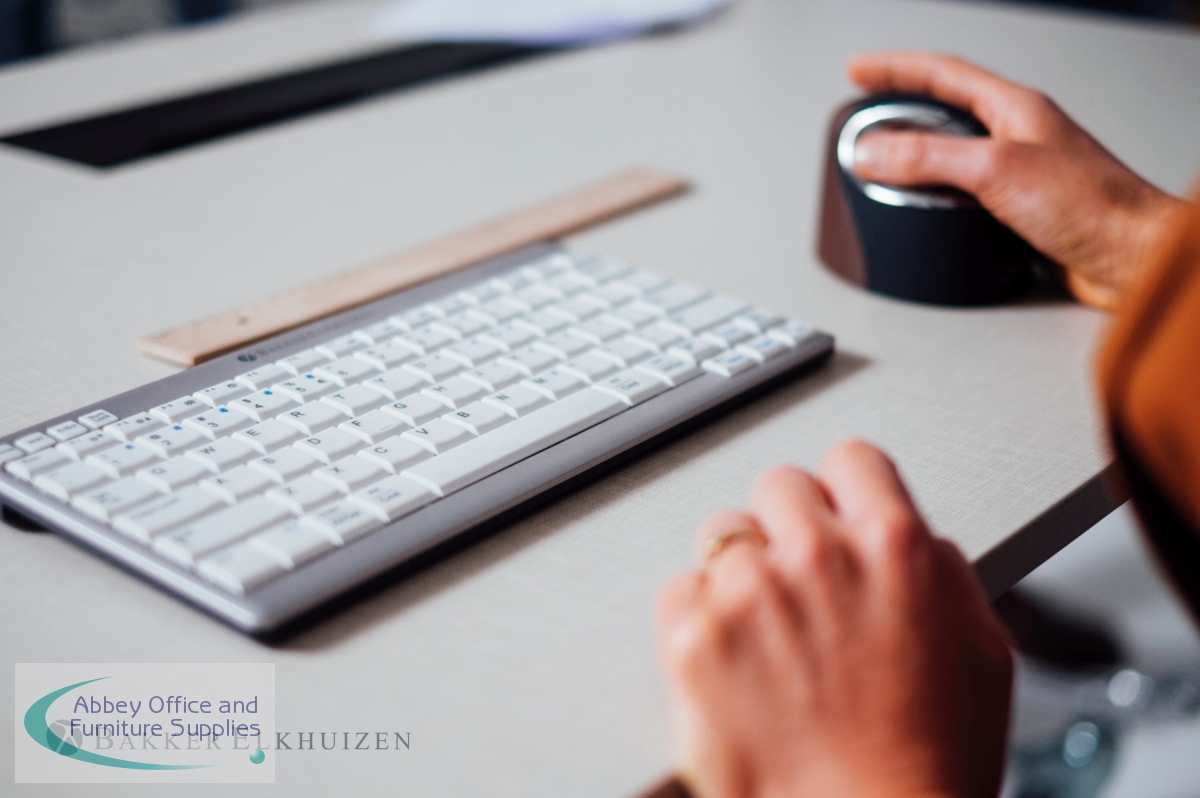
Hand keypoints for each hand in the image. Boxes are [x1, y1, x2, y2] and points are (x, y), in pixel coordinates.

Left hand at [657, 441, 1012, 797]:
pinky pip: (678, 592)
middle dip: (786, 528)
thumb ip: (941, 574)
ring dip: (738, 573)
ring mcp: (748, 594)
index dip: (843, 491)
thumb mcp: (981, 650)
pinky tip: (730, 663)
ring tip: (765, 637)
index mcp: (893, 546)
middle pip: (777, 488)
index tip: (835, 512)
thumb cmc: (932, 762)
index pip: (850, 460)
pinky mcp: (693, 640)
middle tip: (798, 584)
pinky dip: (696, 620)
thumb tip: (915, 541)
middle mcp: (817, 556)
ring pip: (721, 535)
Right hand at [846, 51, 1190, 309]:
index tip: (858, 72)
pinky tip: (926, 207)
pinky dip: (935, 193)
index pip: (942, 74)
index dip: (895, 70)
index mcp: (1015, 109)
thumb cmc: (1092, 206)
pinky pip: (965, 191)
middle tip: (864, 112)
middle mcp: (1019, 135)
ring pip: (954, 153)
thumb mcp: (995, 170)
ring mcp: (1021, 172)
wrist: (1132, 257)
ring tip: (883, 161)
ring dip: (915, 154)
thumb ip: (928, 157)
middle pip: (945, 109)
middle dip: (900, 107)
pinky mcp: (1021, 211)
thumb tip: (873, 151)